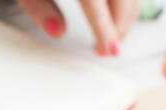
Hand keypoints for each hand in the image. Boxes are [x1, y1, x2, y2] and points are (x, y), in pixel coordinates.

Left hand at [16, 0, 139, 55]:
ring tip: (110, 37)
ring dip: (125, 19)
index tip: (110, 49)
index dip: (105, 28)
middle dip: (118, 27)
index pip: (95, 2)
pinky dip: (127, 6)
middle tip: (106, 49)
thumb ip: (38, 8)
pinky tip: (115, 18)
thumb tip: (57, 31)